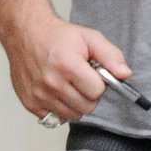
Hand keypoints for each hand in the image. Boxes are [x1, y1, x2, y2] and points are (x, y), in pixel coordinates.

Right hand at [7, 14, 128, 122]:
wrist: (25, 33)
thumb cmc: (58, 36)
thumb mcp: (90, 38)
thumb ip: (111, 56)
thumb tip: (125, 75)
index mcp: (67, 65)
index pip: (97, 92)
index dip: (99, 84)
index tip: (92, 74)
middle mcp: (51, 83)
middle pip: (87, 107)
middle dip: (89, 95)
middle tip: (81, 80)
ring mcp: (39, 95)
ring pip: (73, 115)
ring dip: (75, 103)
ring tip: (68, 84)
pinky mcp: (30, 103)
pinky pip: (55, 117)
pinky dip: (59, 108)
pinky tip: (56, 91)